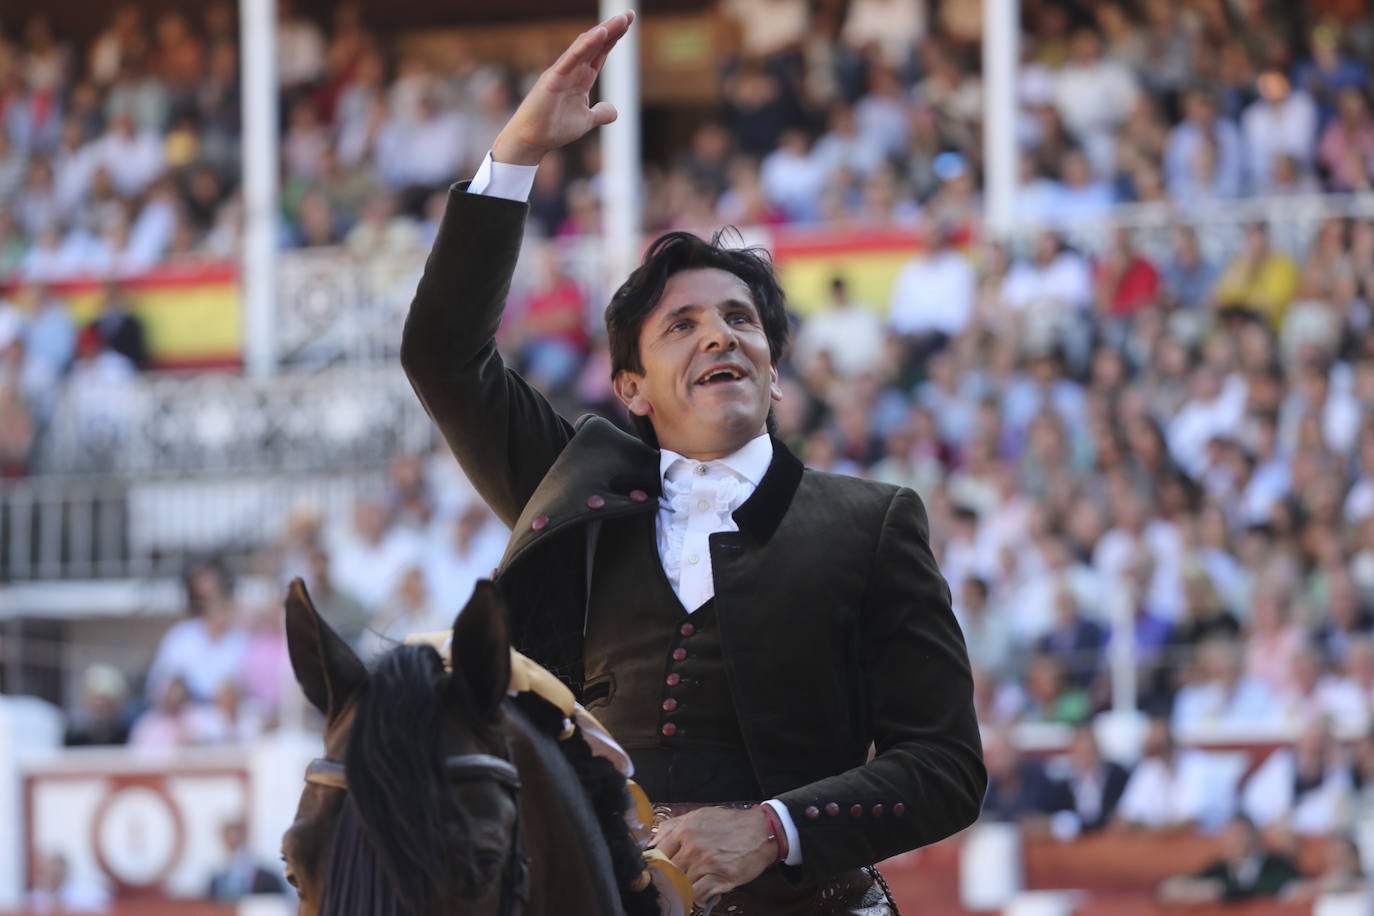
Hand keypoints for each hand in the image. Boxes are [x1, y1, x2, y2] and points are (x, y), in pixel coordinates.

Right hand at [490, 12, 634, 164]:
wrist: (533, 141)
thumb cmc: (554, 129)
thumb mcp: (585, 121)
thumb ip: (600, 114)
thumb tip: (615, 111)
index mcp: (581, 78)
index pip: (600, 53)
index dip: (613, 38)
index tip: (628, 23)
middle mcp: (572, 70)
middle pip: (595, 45)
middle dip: (613, 29)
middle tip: (629, 14)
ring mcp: (562, 72)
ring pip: (585, 46)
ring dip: (604, 32)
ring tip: (620, 20)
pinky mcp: (553, 78)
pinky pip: (572, 58)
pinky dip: (585, 46)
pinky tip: (600, 33)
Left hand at [652, 806, 777, 904]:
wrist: (761, 831)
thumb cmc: (731, 824)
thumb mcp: (699, 816)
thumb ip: (674, 826)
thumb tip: (653, 841)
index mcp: (685, 829)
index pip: (656, 852)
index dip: (654, 864)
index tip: (655, 871)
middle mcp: (692, 846)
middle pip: (667, 871)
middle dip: (668, 879)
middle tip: (671, 882)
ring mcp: (706, 863)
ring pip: (681, 885)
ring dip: (684, 889)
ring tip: (690, 887)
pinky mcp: (720, 878)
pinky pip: (697, 896)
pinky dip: (697, 898)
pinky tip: (702, 893)